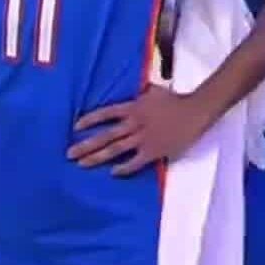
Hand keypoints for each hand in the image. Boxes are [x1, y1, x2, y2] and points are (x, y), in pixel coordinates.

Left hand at [67, 85, 216, 175]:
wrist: (195, 111)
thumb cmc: (175, 100)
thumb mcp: (153, 91)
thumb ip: (140, 95)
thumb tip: (134, 93)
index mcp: (133, 107)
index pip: (106, 113)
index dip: (90, 120)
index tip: (75, 127)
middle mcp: (134, 123)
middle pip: (106, 135)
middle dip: (86, 144)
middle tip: (69, 153)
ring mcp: (143, 138)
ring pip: (115, 149)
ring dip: (97, 157)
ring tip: (82, 164)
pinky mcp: (154, 151)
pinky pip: (135, 162)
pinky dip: (124, 168)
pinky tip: (112, 173)